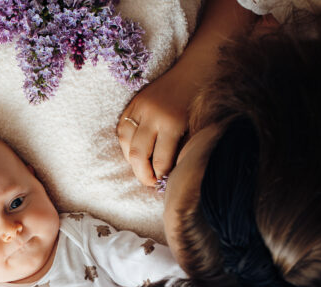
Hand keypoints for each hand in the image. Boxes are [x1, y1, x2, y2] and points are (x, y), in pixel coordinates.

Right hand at [116, 66, 197, 186]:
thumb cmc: (199, 102)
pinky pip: (122, 131)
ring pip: (126, 144)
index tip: (163, 182)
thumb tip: (168, 174)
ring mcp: (139, 108)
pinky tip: (135, 152)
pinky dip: (126, 145)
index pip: (160, 161)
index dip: (160, 176)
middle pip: (138, 155)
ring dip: (132, 161)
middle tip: (150, 182)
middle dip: (142, 174)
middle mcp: (152, 115)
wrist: (193, 70)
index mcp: (172, 122)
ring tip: (142, 168)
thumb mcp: (195, 128)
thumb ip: (180, 150)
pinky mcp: (132, 104)